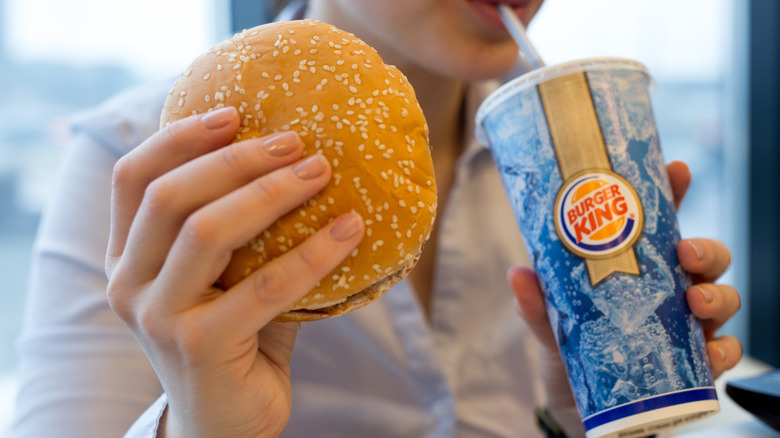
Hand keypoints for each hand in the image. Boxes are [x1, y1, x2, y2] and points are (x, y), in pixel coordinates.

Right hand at [105, 107, 364, 437]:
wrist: (228, 422)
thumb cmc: (235, 338)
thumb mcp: (225, 277)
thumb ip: (238, 228)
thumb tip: (299, 158)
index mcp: (126, 258)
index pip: (132, 179)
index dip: (178, 138)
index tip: (233, 113)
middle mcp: (127, 284)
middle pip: (170, 197)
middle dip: (236, 160)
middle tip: (295, 142)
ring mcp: (157, 317)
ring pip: (207, 231)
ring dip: (270, 193)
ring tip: (321, 172)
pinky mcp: (199, 347)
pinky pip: (266, 285)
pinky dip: (314, 251)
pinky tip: (352, 229)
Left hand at [508, 161, 741, 435]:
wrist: (578, 406)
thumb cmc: (572, 350)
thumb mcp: (550, 323)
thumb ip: (537, 301)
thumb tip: (518, 273)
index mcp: (638, 266)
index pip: (662, 221)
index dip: (673, 192)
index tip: (676, 171)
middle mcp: (668, 290)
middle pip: (705, 256)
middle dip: (704, 248)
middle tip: (685, 253)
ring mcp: (684, 325)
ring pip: (722, 297)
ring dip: (717, 295)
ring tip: (695, 301)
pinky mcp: (692, 364)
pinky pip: (723, 352)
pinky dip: (722, 352)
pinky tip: (709, 354)